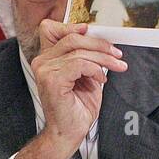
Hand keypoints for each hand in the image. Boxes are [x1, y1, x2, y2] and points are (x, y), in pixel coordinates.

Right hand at [31, 20, 125, 151]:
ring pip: (79, 51)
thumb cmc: (75, 108)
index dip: (71, 26)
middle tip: (117, 54)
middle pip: (72, 38)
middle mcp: (41, 61)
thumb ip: (86, 58)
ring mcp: (44, 70)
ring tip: (117, 67)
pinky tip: (101, 80)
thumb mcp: (85, 76)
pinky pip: (79, 64)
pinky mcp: (52, 80)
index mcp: (46, 59)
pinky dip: (95, 69)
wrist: (69, 132)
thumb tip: (100, 43)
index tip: (91, 31)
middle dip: (99, 44)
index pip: (51, 29)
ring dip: (103, 58)